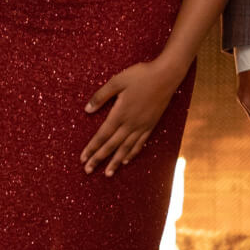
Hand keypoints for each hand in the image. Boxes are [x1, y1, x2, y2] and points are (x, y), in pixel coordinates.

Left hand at [80, 58, 185, 176]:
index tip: (83, 159)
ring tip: (107, 174)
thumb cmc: (140, 75)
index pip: (102, 135)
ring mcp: (142, 126)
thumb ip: (101, 96)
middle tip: (88, 170)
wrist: (166, 76)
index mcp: (120, 113)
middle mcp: (131, 124)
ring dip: (115, 162)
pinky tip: (126, 161)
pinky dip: (132, 154)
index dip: (92, 148)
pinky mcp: (151, 125)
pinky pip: (140, 144)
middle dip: (98, 159)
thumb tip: (86, 110)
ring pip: (126, 148)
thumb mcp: (117, 81)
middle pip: (111, 146)